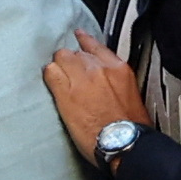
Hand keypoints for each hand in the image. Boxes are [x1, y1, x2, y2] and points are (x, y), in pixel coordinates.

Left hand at [45, 34, 149, 161]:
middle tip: (68, 73)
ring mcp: (81, 79)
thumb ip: (116, 81)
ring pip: (61, 58)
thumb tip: (107, 83)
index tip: (79, 37)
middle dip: (70, 61)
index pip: (96, 46)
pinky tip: (49, 82)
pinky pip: (50, 73)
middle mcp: (99, 69)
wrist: (124, 142)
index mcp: (118, 69)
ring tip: (58, 78)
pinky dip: (49, 76)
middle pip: (75, 52)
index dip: (84, 41)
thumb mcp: (131, 95)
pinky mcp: (65, 93)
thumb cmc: (130, 127)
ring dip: (59, 67)